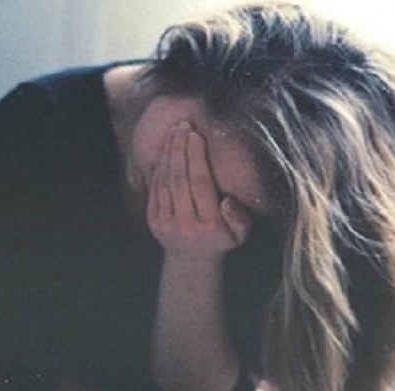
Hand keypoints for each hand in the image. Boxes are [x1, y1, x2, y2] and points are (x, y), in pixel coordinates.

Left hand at [147, 122, 251, 259]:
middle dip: (180, 149)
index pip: (201, 184)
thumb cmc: (222, 237)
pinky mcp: (153, 221)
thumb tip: (225, 201)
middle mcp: (186, 225)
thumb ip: (238, 217)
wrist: (192, 260)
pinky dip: (159, 167)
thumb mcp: (241, 233)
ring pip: (165, 181)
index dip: (196, 157)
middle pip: (180, 179)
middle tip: (183, 126)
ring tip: (174, 132)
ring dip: (168, 154)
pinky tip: (166, 150)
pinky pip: (155, 188)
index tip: (196, 135)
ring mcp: (166, 224)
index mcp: (210, 225)